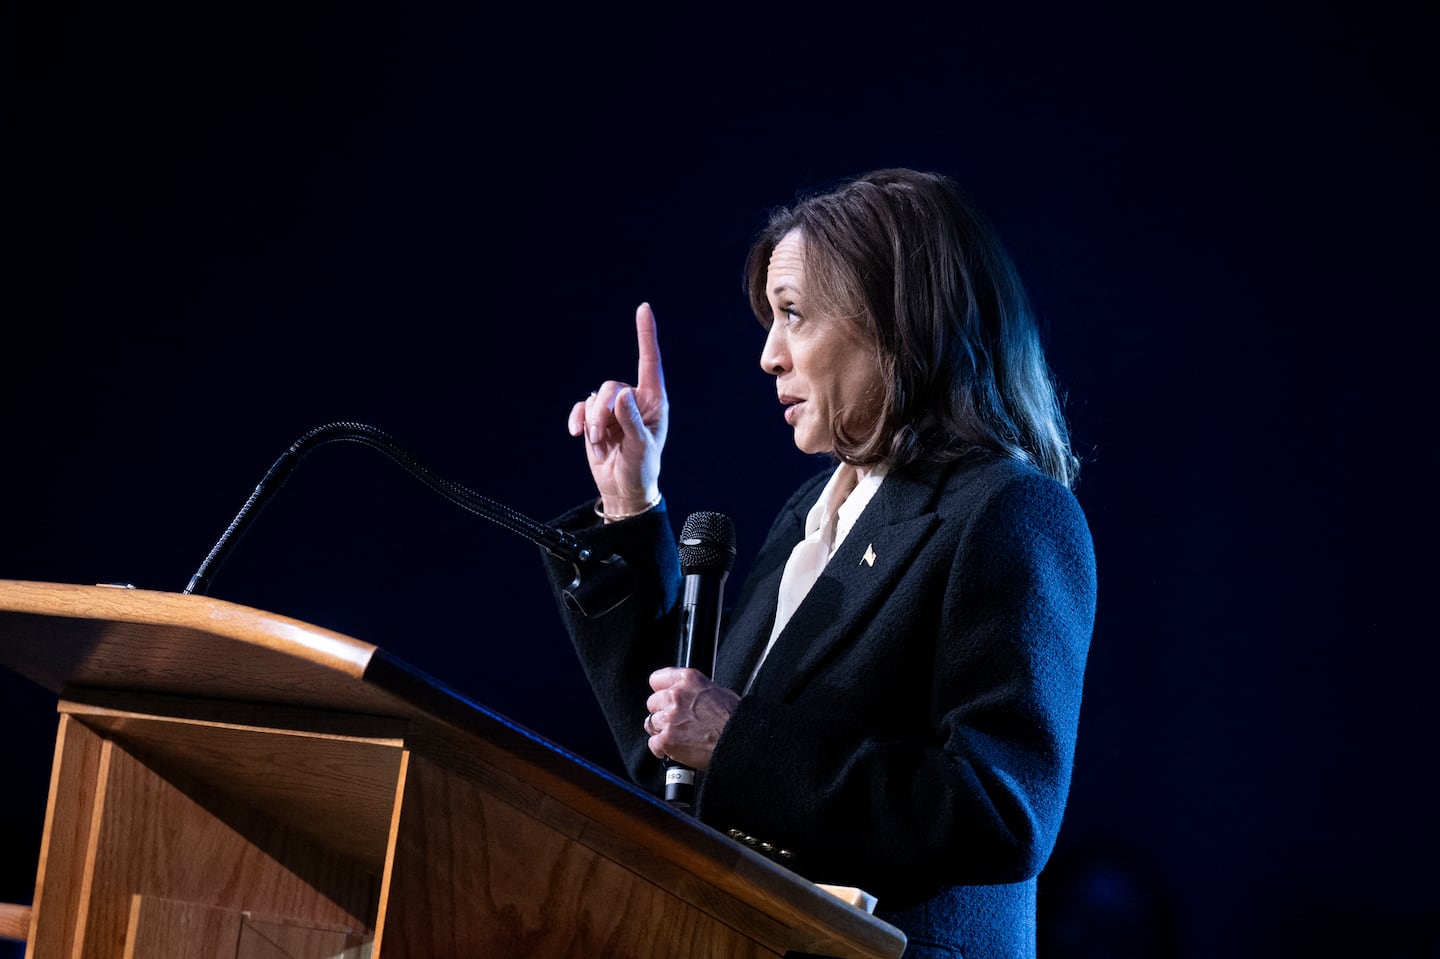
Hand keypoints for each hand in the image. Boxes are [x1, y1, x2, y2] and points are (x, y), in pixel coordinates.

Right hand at [567, 303, 668, 516]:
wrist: (623, 489)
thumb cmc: (641, 468)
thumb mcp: (641, 447)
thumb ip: (632, 420)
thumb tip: (621, 395)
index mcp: (653, 401)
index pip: (649, 362)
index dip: (645, 334)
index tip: (643, 308)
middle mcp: (633, 400)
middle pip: (611, 386)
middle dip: (602, 410)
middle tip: (601, 435)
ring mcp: (613, 409)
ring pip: (594, 397)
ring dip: (592, 421)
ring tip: (597, 442)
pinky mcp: (595, 419)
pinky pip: (581, 408)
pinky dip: (578, 420)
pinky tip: (577, 435)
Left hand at [643, 667, 739, 769]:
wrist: (739, 743)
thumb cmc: (734, 720)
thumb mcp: (718, 691)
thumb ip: (696, 689)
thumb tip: (688, 692)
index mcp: (689, 680)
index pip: (657, 679)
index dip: (661, 690)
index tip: (663, 696)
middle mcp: (676, 696)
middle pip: (652, 702)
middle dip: (662, 711)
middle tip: (675, 720)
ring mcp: (669, 719)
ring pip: (650, 723)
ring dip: (662, 730)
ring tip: (677, 735)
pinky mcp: (667, 740)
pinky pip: (653, 744)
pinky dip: (663, 748)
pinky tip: (676, 748)